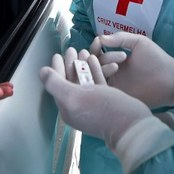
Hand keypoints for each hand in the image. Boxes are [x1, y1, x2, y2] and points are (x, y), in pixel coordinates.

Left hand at [39, 48, 153, 149]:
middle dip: (69, 64)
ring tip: (83, 50)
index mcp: (68, 108)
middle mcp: (79, 105)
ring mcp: (94, 102)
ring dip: (82, 65)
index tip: (56, 55)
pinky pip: (97, 81)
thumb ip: (56, 84)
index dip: (56, 69)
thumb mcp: (74, 97)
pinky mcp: (107, 99)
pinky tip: (93, 59)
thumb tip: (42, 72)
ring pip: (84, 80)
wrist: (131, 124)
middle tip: (71, 49)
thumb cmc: (102, 110)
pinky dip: (94, 69)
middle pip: (71, 80)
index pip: (58, 85)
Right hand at [89, 32, 173, 108]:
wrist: (171, 78)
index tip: (98, 43)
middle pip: (94, 65)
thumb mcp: (138, 42)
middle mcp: (112, 73)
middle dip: (98, 58)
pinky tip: (113, 71)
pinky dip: (102, 79)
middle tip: (110, 57)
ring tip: (116, 65)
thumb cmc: (157, 59)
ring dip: (101, 68)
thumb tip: (100, 38)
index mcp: (115, 60)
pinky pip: (103, 89)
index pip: (97, 54)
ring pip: (96, 76)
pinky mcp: (118, 96)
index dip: (95, 48)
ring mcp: (114, 85)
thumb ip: (120, 38)